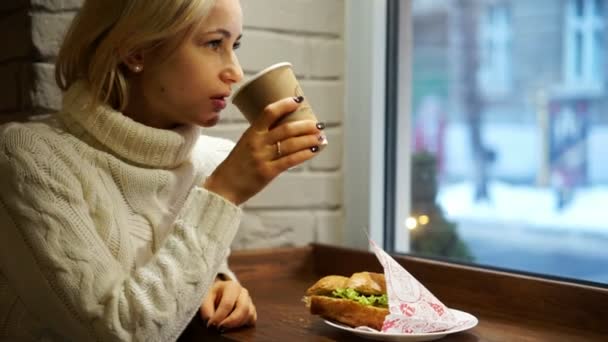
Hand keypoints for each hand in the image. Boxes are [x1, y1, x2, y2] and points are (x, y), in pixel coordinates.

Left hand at [200, 279, 256, 330]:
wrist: (219, 293)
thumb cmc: (212, 296)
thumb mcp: (205, 298)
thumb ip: (206, 310)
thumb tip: (211, 322)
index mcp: (231, 286)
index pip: (227, 303)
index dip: (219, 316)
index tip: (211, 325)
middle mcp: (243, 292)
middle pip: (243, 309)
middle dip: (231, 322)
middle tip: (220, 329)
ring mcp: (249, 301)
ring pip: (249, 314)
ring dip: (237, 324)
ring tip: (225, 327)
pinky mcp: (251, 310)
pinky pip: (252, 319)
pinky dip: (244, 325)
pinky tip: (233, 326)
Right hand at [204, 96, 324, 204]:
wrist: (223, 187)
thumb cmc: (236, 166)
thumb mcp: (245, 145)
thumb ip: (262, 137)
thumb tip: (287, 131)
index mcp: (250, 133)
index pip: (269, 112)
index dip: (285, 104)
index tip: (298, 101)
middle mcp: (257, 143)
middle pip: (286, 129)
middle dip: (305, 126)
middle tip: (317, 124)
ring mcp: (262, 158)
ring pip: (291, 144)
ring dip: (309, 139)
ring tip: (320, 137)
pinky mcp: (267, 172)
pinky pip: (290, 160)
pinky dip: (305, 154)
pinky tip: (314, 151)